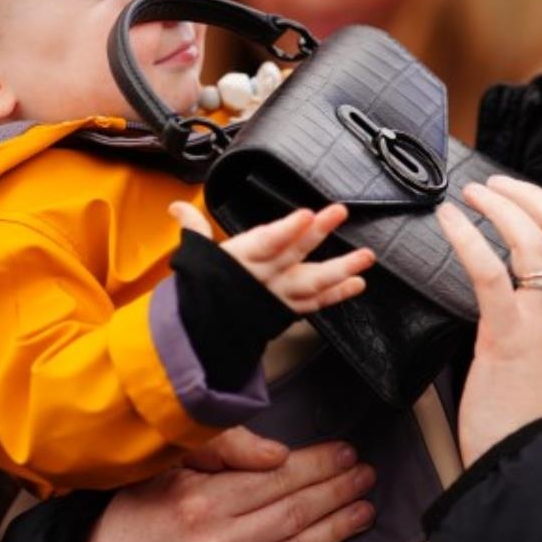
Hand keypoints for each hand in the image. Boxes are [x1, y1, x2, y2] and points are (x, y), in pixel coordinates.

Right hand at [78, 434, 376, 541]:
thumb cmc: (136, 516)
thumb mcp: (166, 470)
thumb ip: (221, 454)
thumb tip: (277, 451)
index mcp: (201, 503)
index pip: (277, 478)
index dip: (318, 463)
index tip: (345, 451)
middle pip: (296, 512)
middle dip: (338, 490)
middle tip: (366, 473)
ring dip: (340, 527)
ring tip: (366, 506)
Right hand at [170, 201, 374, 313]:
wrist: (202, 333)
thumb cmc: (203, 290)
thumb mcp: (195, 257)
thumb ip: (193, 227)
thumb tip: (176, 207)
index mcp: (241, 260)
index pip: (266, 241)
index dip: (287, 229)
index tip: (307, 215)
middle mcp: (264, 278)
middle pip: (293, 254)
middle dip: (317, 233)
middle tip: (338, 213)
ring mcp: (279, 296)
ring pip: (313, 282)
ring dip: (341, 269)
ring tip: (365, 257)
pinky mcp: (288, 310)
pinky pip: (316, 303)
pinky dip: (338, 294)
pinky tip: (358, 283)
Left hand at [437, 176, 541, 464]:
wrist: (541, 469)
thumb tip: (539, 302)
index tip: (532, 196)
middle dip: (529, 195)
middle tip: (496, 185)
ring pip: (533, 239)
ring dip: (500, 206)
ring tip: (471, 196)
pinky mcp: (508, 338)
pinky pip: (489, 272)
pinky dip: (467, 238)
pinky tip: (448, 222)